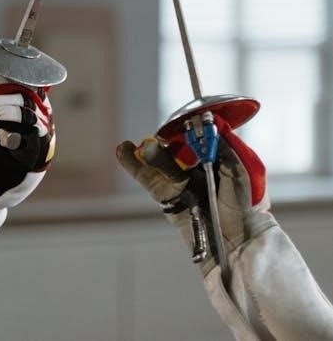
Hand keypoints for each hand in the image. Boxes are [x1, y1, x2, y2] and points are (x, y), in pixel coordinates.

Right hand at [117, 115, 275, 270]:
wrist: (238, 242)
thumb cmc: (244, 207)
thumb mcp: (239, 172)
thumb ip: (224, 149)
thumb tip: (210, 126)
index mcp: (213, 158)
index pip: (195, 136)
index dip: (188, 129)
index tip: (184, 123)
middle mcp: (194, 167)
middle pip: (174, 146)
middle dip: (167, 141)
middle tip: (163, 139)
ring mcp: (178, 181)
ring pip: (160, 161)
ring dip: (149, 152)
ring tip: (140, 147)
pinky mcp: (165, 197)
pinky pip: (147, 178)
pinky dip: (133, 164)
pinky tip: (123, 149)